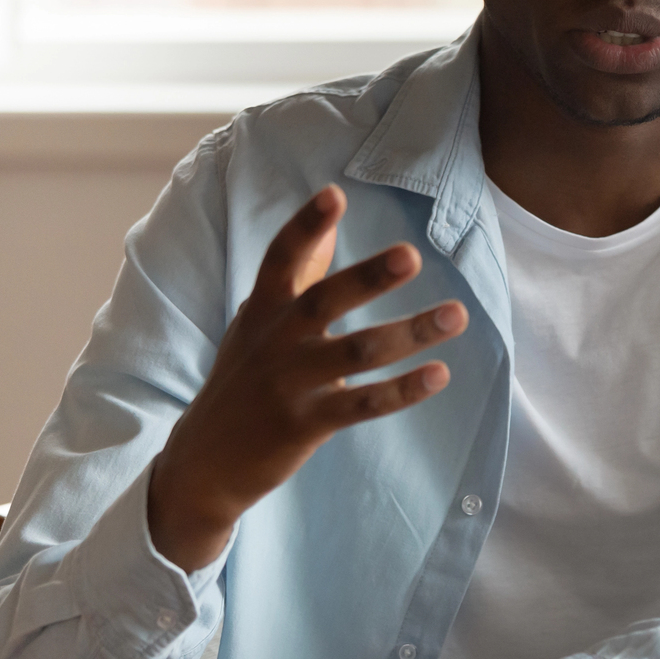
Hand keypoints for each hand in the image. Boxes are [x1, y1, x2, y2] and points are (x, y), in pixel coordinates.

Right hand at [148, 185, 468, 569]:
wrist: (202, 464)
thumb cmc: (243, 380)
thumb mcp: (259, 324)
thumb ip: (295, 278)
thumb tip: (328, 226)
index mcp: (264, 310)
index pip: (281, 258)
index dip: (305, 225)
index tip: (335, 194)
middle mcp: (275, 341)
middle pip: (323, 301)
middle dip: (367, 277)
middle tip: (411, 255)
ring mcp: (289, 384)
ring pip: (356, 353)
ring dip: (409, 332)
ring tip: (457, 314)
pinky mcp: (304, 424)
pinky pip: (362, 406)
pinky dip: (402, 390)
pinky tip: (439, 374)